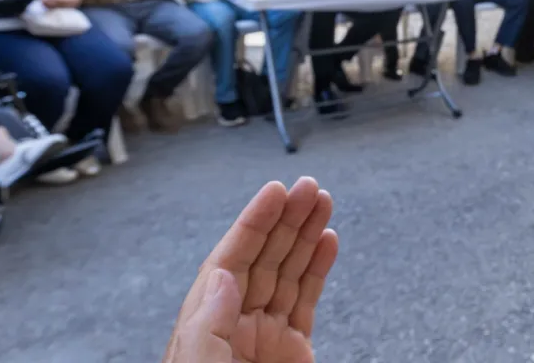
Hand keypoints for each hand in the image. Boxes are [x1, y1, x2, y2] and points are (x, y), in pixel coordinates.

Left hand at [163, 178, 337, 362]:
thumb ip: (208, 322)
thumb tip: (221, 276)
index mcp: (207, 321)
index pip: (233, 258)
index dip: (255, 222)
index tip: (275, 192)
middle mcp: (237, 320)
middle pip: (265, 257)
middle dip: (287, 218)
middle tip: (308, 187)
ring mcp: (266, 334)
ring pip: (289, 272)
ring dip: (306, 235)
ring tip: (323, 202)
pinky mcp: (294, 349)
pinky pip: (308, 300)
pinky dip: (319, 269)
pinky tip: (327, 243)